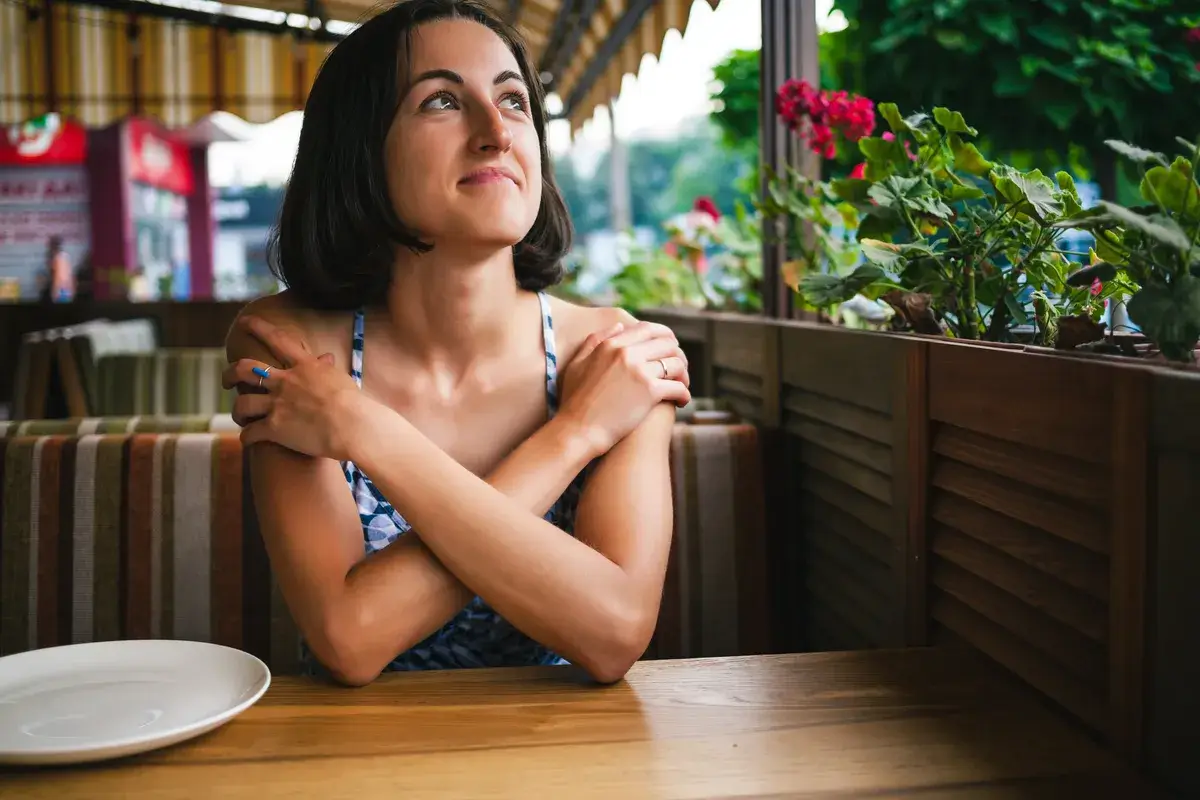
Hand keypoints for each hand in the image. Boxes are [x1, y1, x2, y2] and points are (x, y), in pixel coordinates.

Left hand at [221, 316, 360, 459]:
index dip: (259, 327)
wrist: (352, 425)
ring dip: (238, 411)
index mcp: (304, 366)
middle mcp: (286, 381)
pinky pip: (250, 433)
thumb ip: (326, 368)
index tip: (246, 321)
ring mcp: (277, 404)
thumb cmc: (354, 403)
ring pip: (242, 403)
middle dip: (230, 374)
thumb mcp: (339, 378)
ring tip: (241, 417)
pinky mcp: (274, 428)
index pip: (277, 339)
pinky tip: (248, 441)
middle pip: (245, 369)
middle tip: (227, 380)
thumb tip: (327, 357)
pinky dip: (247, 438)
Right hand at [557, 320, 691, 455]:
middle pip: (667, 344)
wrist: (577, 430)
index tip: (669, 347)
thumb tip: (619, 326)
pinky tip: (682, 402)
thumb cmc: (574, 401)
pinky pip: (678, 387)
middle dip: (678, 355)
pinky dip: (684, 394)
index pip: (647, 329)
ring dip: (684, 374)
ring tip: (682, 385)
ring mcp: (639, 371)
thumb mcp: (577, 363)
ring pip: (676, 364)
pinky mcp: (650, 392)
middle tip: (679, 368)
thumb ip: (595, 340)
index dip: (664, 336)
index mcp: (611, 344)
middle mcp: (627, 353)